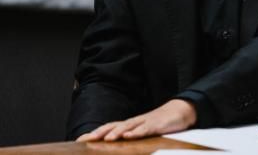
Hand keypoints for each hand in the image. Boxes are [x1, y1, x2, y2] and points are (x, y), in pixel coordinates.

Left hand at [76, 99, 196, 141]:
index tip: (79, 140)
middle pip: (113, 126)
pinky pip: (145, 129)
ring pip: (128, 127)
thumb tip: (115, 146)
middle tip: (86, 139)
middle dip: (99, 133)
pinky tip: (130, 136)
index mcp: (129, 125)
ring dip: (116, 132)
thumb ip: (130, 137)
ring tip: (106, 138)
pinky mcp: (156, 125)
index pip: (108, 128)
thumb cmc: (159, 124)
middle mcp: (134, 122)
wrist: (179, 111)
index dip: (94, 133)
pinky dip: (136, 132)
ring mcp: (144, 122)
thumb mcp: (142, 132)